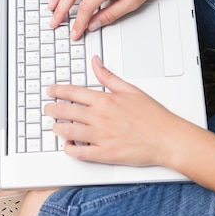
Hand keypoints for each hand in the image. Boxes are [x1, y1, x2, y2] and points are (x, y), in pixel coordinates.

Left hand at [44, 56, 178, 166]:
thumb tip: (95, 62)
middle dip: (51, 110)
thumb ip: (109, 76)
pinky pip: (78, 153)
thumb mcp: (130, 90)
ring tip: (55, 127)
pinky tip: (69, 146)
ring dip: (57, 129)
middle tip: (47, 109)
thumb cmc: (153, 116)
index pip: (72, 92)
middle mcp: (99, 118)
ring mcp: (100, 137)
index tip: (50, 91)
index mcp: (104, 100)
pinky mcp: (104, 154)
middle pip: (64, 111)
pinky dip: (69, 149)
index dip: (57, 91)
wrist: (167, 138)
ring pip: (67, 132)